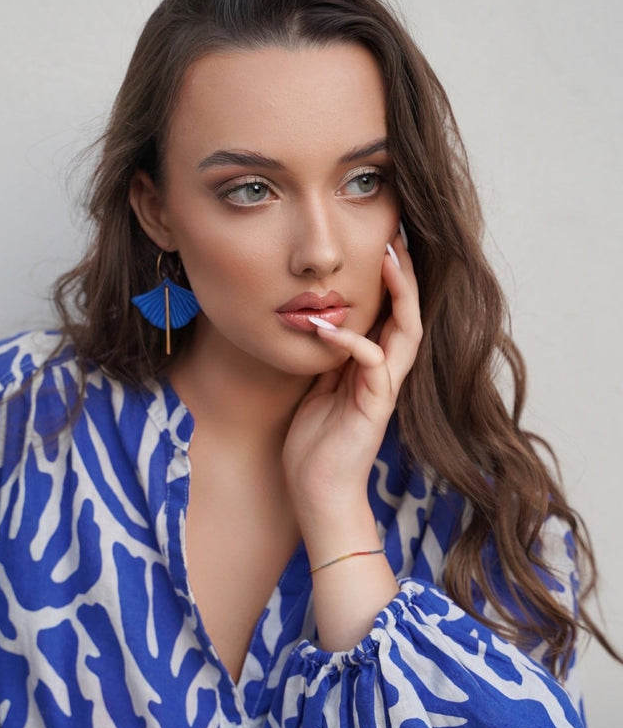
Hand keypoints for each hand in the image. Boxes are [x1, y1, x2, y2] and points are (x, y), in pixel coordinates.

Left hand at [282, 233, 421, 527]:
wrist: (317, 492)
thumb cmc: (315, 446)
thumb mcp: (317, 389)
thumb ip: (328, 360)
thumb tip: (323, 324)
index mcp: (374, 369)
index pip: (392, 314)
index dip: (392, 280)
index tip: (383, 243)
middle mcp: (387, 375)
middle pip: (411, 314)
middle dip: (406, 273)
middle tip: (397, 235)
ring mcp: (384, 390)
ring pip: (407, 331)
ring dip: (399, 293)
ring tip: (387, 258)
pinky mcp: (375, 407)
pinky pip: (372, 362)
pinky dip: (351, 341)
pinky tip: (326, 327)